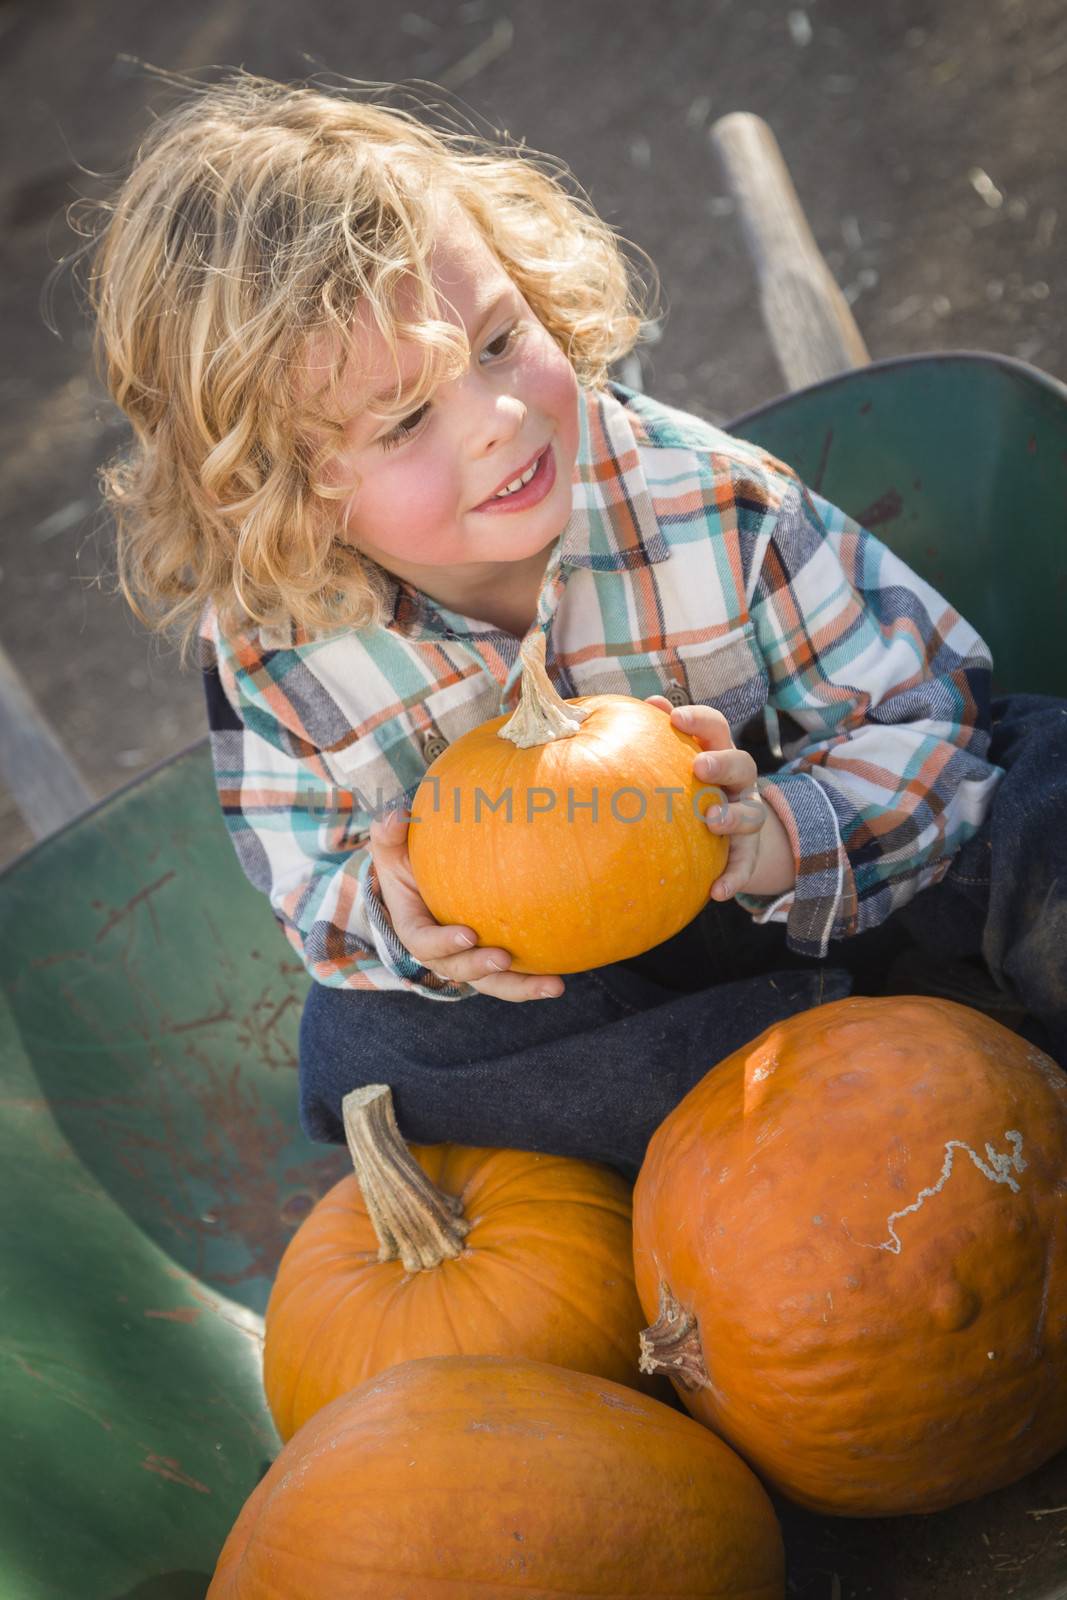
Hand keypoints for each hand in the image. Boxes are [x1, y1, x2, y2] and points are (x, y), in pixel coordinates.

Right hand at [368, 807, 565, 1000]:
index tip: (469, 933)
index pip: (422, 941)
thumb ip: (389, 831)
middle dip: (480, 968)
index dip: (443, 943)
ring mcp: (468, 958)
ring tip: (553, 986)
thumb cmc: (409, 858)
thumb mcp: (393, 844)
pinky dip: (534, 979)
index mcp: (413, 927)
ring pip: (491, 982)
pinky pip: (511, 975)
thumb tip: (393, 814)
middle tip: (504, 958)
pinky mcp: (491, 958)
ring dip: (520, 987)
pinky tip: (561, 979)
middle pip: (457, 969)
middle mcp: (440, 951)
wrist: (429, 875)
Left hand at [646, 696, 768, 902]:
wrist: (721, 837)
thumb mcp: (675, 764)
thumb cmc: (685, 790)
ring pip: (751, 813)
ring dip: (733, 816)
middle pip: (742, 764)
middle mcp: (739, 782)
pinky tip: (716, 892)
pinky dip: (734, 878)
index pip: (716, 728)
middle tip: (699, 766)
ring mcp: (746, 816)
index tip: (674, 717)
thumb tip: (636, 705)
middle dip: (723, 763)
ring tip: (712, 821)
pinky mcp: (746, 852)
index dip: (699, 720)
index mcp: (718, 753)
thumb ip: (658, 740)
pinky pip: (744, 866)